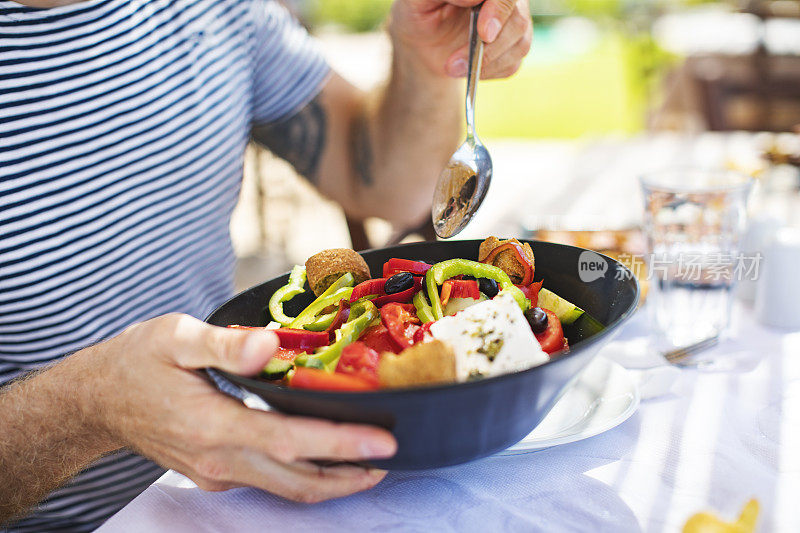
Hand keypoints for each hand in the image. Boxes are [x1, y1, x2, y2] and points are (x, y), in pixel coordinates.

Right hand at [86, 313, 396, 502]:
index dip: (342, 444)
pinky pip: (269, 482)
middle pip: (297, 481)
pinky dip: (303, 475)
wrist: (96, 400)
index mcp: (213, 425)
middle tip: (391, 459)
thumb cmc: (136, 362)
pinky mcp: (214, 473)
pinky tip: (323, 456)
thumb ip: (225, 344)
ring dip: (331, 482)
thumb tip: (269, 343)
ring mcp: (216, 472)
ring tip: (369, 465)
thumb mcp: (175, 337)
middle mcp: (219, 459)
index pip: (291, 441)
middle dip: (350, 476)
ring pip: (285, 489)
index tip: (385, 443)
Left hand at [389, 0, 532, 78]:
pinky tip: (467, 70)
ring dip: (486, 63)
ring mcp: (513, 23)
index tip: (484, 33)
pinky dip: (488, 73)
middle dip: (489, 48)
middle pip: (518, 20)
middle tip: (455, 63)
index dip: (500, 10)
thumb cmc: (419, 12)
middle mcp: (505, 0)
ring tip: (453, 68)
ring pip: (520, 44)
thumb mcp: (418, 0)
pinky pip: (512, 65)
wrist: (421, 41)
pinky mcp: (512, 48)